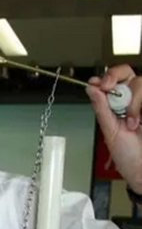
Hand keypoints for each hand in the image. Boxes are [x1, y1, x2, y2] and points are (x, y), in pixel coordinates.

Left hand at [86, 66, 141, 192]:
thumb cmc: (128, 155)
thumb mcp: (110, 130)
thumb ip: (102, 109)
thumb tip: (91, 88)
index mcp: (117, 105)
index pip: (113, 80)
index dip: (107, 76)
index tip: (99, 83)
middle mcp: (133, 100)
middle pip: (128, 73)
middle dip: (116, 76)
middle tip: (109, 87)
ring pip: (140, 83)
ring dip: (134, 101)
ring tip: (133, 123)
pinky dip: (141, 107)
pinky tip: (139, 122)